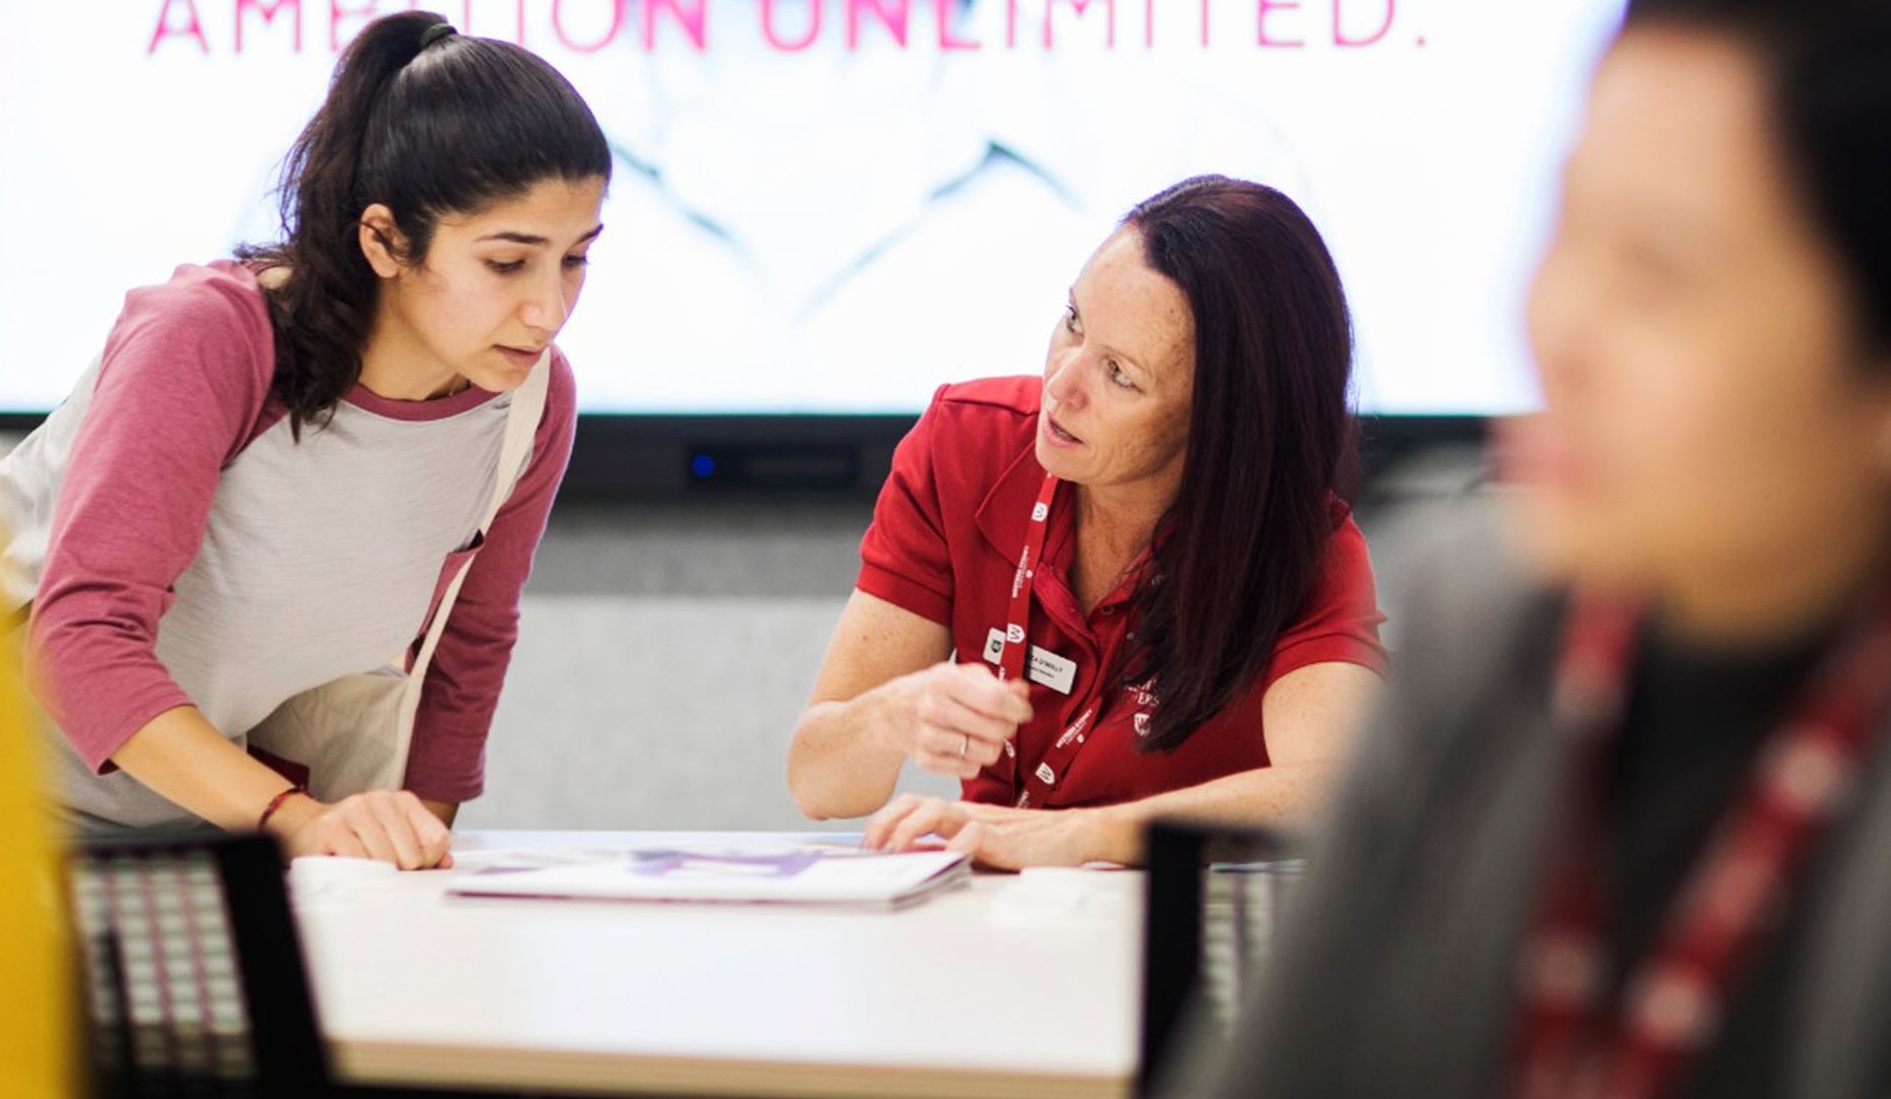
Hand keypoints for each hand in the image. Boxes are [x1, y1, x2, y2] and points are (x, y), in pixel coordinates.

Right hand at [270, 790, 453, 869]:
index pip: (437, 839)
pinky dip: (358, 873)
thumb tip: (445, 862)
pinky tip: (353, 869)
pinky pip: (358, 861)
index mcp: (403, 800)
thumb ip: (423, 846)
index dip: (429, 861)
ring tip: (367, 868)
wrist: (309, 827)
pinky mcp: (331, 827)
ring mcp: (354, 811)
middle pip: (413, 854)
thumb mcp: (394, 836)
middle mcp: (380, 800)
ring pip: (386, 860)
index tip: (414, 865)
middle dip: (402, 871)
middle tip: (386, 870)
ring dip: (378, 874)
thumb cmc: (356, 836)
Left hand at [862, 793, 1122, 869]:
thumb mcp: (976, 842)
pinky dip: (955, 846)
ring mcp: (980, 821)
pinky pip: (972, 835)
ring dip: (910, 830)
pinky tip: (944, 858)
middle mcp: (963, 812)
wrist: (1065, 834)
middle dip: (886, 821)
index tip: (868, 842)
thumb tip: (912, 855)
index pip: (911, 805)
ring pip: (936, 811)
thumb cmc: (1024, 840)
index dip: (885, 820)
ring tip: (895, 850)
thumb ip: (946, 845)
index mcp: (956, 812)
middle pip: (914, 803)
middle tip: (870, 846)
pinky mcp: (1000, 836)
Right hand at [883, 663, 1031, 779]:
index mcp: (945, 680)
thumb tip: (1022, 691)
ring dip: (993, 746)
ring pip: (986, 753)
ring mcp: (927, 737)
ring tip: (984, 735)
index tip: (1023, 712)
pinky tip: (965, 746)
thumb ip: (995, 683)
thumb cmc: (932, 690)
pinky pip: (970, 769)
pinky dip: (975, 760)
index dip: (1018, 709)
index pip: (996, 701)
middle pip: (995, 730)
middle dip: (1008, 728)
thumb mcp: (962, 675)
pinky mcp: (925, 760)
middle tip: (1003, 723)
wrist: (890, 712)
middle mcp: (934, 708)